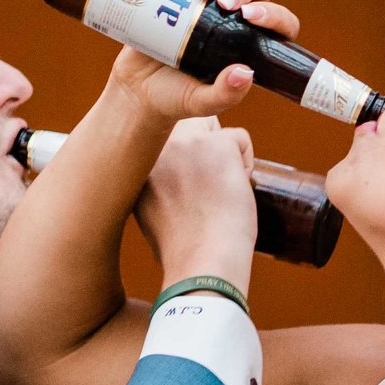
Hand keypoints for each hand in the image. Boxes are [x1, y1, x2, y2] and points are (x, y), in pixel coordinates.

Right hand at [103, 0, 303, 122]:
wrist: (138, 89)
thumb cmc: (177, 96)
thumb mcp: (202, 103)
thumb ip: (225, 93)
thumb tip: (245, 72)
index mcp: (252, 40)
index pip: (279, 20)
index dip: (273, 13)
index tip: (250, 17)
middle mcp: (236, 13)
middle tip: (223, 4)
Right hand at [137, 116, 257, 295]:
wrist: (202, 263)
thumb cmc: (183, 250)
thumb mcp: (152, 215)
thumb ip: (158, 187)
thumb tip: (176, 179)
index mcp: (138, 167)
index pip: (162, 138)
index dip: (184, 158)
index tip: (190, 186)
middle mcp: (158, 148)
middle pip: (186, 122)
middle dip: (203, 145)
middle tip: (211, 184)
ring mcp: (187, 144)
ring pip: (212, 126)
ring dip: (223, 154)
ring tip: (221, 191)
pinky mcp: (217, 145)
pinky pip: (240, 137)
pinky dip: (246, 162)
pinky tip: (236, 191)